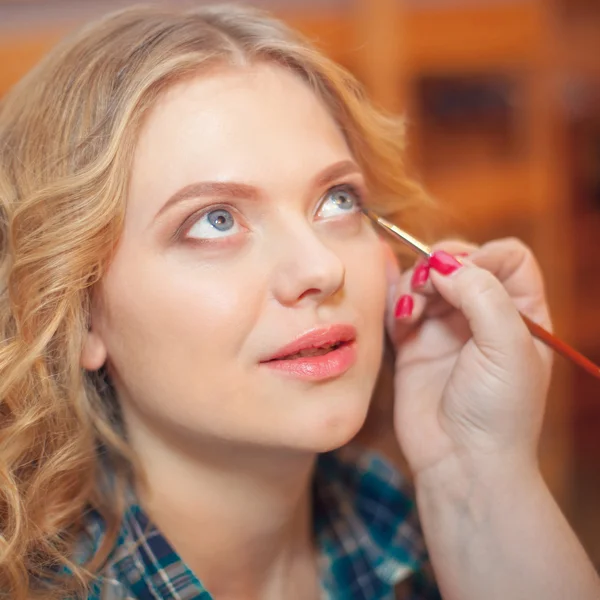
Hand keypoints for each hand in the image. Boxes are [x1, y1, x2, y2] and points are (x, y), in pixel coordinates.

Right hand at [385, 238, 552, 479]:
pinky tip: (402, 318)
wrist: (460, 462)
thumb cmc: (498, 412)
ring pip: (427, 280)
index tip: (465, 274)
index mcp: (521, 314)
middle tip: (430, 285)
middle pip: (461, 263)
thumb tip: (444, 264)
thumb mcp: (507, 346)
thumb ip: (481, 293)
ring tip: (413, 311)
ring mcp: (446, 329)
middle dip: (442, 266)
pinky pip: (401, 306)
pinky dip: (396, 302)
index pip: (507, 258)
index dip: (485, 255)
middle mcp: (483, 316)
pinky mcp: (413, 345)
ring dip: (415, 284)